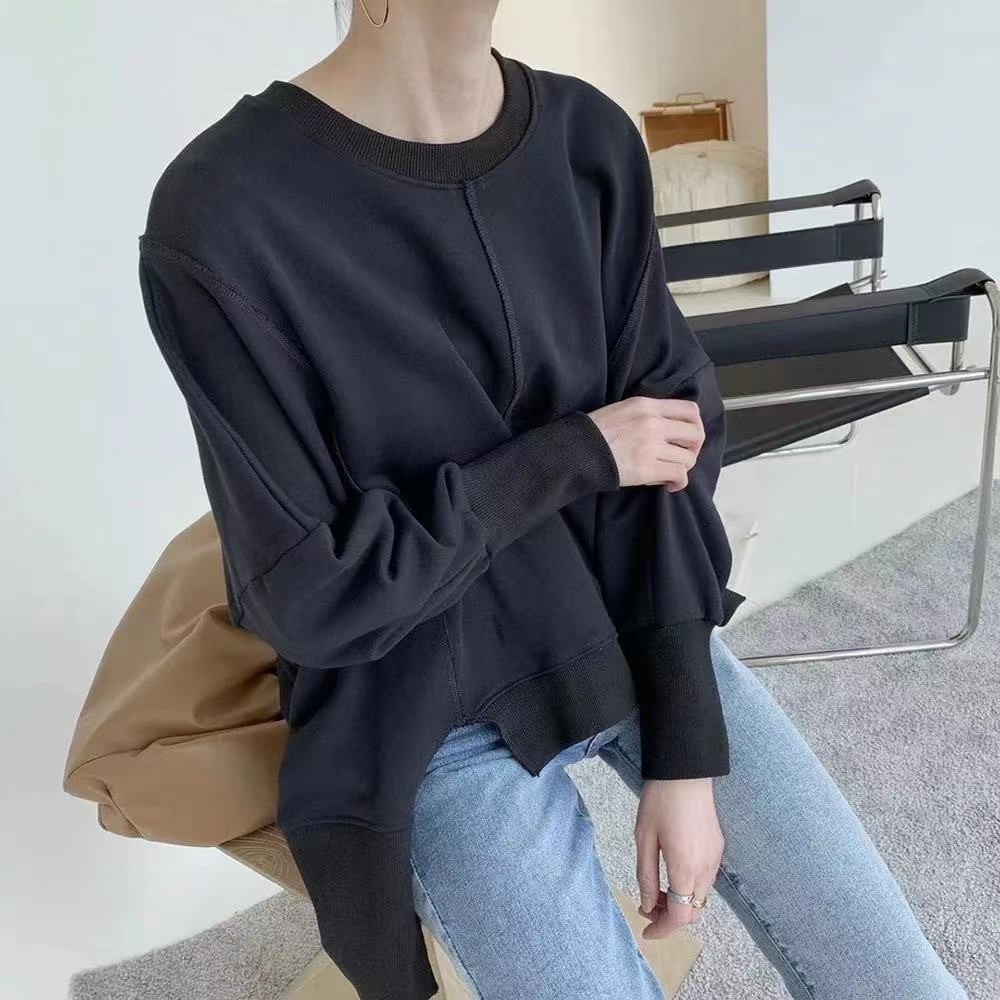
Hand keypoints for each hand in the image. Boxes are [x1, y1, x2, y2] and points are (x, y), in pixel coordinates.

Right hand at [586, 396, 704, 490]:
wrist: (577, 450)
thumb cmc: (596, 432)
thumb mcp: (623, 409)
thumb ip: (648, 413)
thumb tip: (670, 426)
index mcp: (646, 405)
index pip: (690, 410)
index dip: (695, 425)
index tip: (688, 437)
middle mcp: (652, 423)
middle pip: (695, 433)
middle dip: (694, 448)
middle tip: (683, 456)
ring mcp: (650, 446)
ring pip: (689, 457)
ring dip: (683, 467)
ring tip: (670, 472)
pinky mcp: (646, 468)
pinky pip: (679, 475)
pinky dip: (679, 482)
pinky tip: (670, 485)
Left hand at [633, 777, 723, 939]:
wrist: (686, 772)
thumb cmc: (659, 801)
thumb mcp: (644, 838)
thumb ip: (646, 875)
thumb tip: (647, 905)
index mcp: (685, 866)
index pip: (680, 915)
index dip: (662, 929)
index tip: (646, 931)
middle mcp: (706, 867)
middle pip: (694, 910)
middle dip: (670, 916)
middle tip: (646, 905)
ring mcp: (716, 858)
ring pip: (701, 896)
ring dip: (681, 901)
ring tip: (656, 888)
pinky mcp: (719, 848)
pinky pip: (707, 879)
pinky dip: (690, 886)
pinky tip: (672, 872)